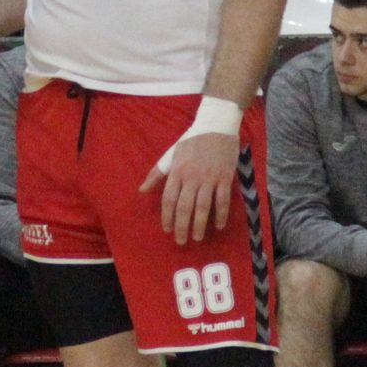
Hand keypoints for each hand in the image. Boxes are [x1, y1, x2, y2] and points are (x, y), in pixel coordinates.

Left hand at [141, 130, 236, 245]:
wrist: (216, 126)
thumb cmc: (191, 141)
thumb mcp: (171, 154)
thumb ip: (157, 173)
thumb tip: (142, 190)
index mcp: (177, 172)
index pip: (168, 199)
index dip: (166, 216)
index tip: (166, 230)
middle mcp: (192, 177)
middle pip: (184, 207)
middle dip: (181, 226)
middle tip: (180, 241)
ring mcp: (209, 178)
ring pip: (203, 206)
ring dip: (199, 224)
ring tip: (197, 237)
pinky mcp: (225, 177)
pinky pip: (222, 200)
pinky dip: (221, 214)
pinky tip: (219, 225)